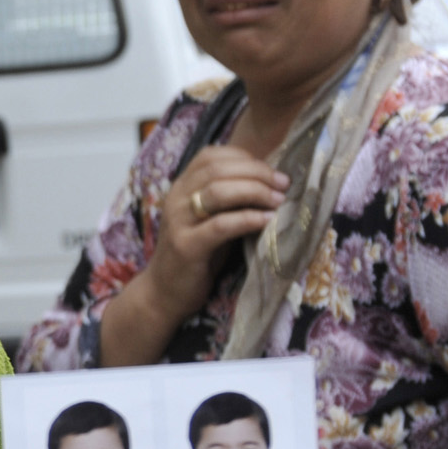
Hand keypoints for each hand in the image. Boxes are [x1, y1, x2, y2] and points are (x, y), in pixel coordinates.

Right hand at [141, 146, 287, 326]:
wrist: (163, 292)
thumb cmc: (196, 254)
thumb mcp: (210, 218)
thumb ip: (229, 198)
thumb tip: (270, 181)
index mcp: (182, 186)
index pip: (212, 155)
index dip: (246, 158)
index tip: (273, 172)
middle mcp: (177, 198)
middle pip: (219, 169)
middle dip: (258, 173)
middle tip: (284, 184)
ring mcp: (179, 221)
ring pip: (219, 192)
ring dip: (255, 191)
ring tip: (279, 200)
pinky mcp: (186, 246)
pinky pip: (221, 225)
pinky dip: (248, 219)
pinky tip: (267, 221)